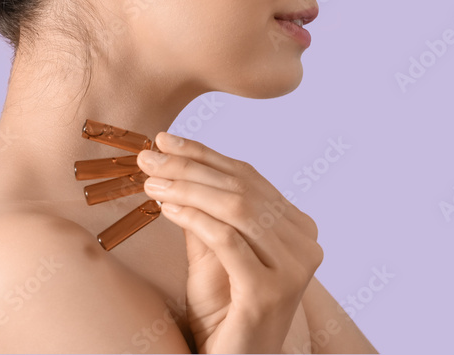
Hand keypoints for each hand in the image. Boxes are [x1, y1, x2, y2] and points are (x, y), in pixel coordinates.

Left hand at [136, 131, 323, 353]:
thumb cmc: (222, 315)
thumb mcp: (212, 255)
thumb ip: (205, 213)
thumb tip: (175, 163)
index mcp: (298, 230)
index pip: (248, 178)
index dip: (205, 154)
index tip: (165, 140)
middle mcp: (305, 245)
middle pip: (242, 189)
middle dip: (189, 166)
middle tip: (148, 155)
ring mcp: (293, 269)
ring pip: (236, 208)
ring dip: (186, 187)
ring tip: (150, 180)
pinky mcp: (269, 292)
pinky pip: (226, 240)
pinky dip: (193, 217)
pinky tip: (166, 207)